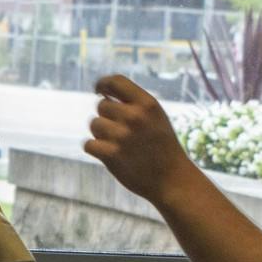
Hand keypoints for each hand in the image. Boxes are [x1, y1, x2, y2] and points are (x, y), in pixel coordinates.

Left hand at [84, 74, 196, 205]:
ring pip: (94, 124)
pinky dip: (95, 149)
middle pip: (101, 105)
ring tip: (120, 145)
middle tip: (123, 132)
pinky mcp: (111, 155)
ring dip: (102, 134)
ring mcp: (122, 136)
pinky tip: (109, 155)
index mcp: (147, 104)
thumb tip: (102, 94)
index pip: (116, 81)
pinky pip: (88, 144)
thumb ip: (133, 104)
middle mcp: (135, 117)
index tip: (99, 90)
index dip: (103, 84)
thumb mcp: (155, 118)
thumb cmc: (161, 146)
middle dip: (107, 117)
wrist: (172, 180)